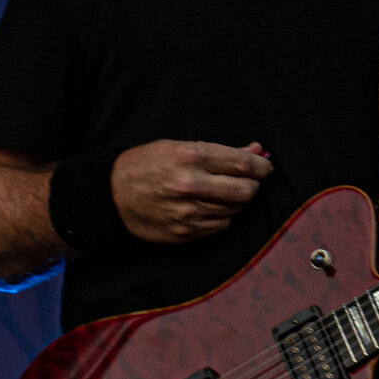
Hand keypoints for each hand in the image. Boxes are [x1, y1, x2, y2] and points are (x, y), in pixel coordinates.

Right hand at [111, 140, 271, 244]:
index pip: (243, 164)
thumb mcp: (181, 147)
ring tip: (220, 193)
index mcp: (192, 157)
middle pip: (246, 191)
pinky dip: (221, 217)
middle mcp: (191, 185)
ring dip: (234, 201)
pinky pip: (220, 226)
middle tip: (248, 182)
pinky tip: (208, 207)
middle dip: (252, 185)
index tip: (266, 168)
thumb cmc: (148, 164)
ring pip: (235, 210)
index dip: (262, 167)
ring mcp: (188, 212)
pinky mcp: (185, 232)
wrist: (112, 193)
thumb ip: (221, 151)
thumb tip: (256, 150)